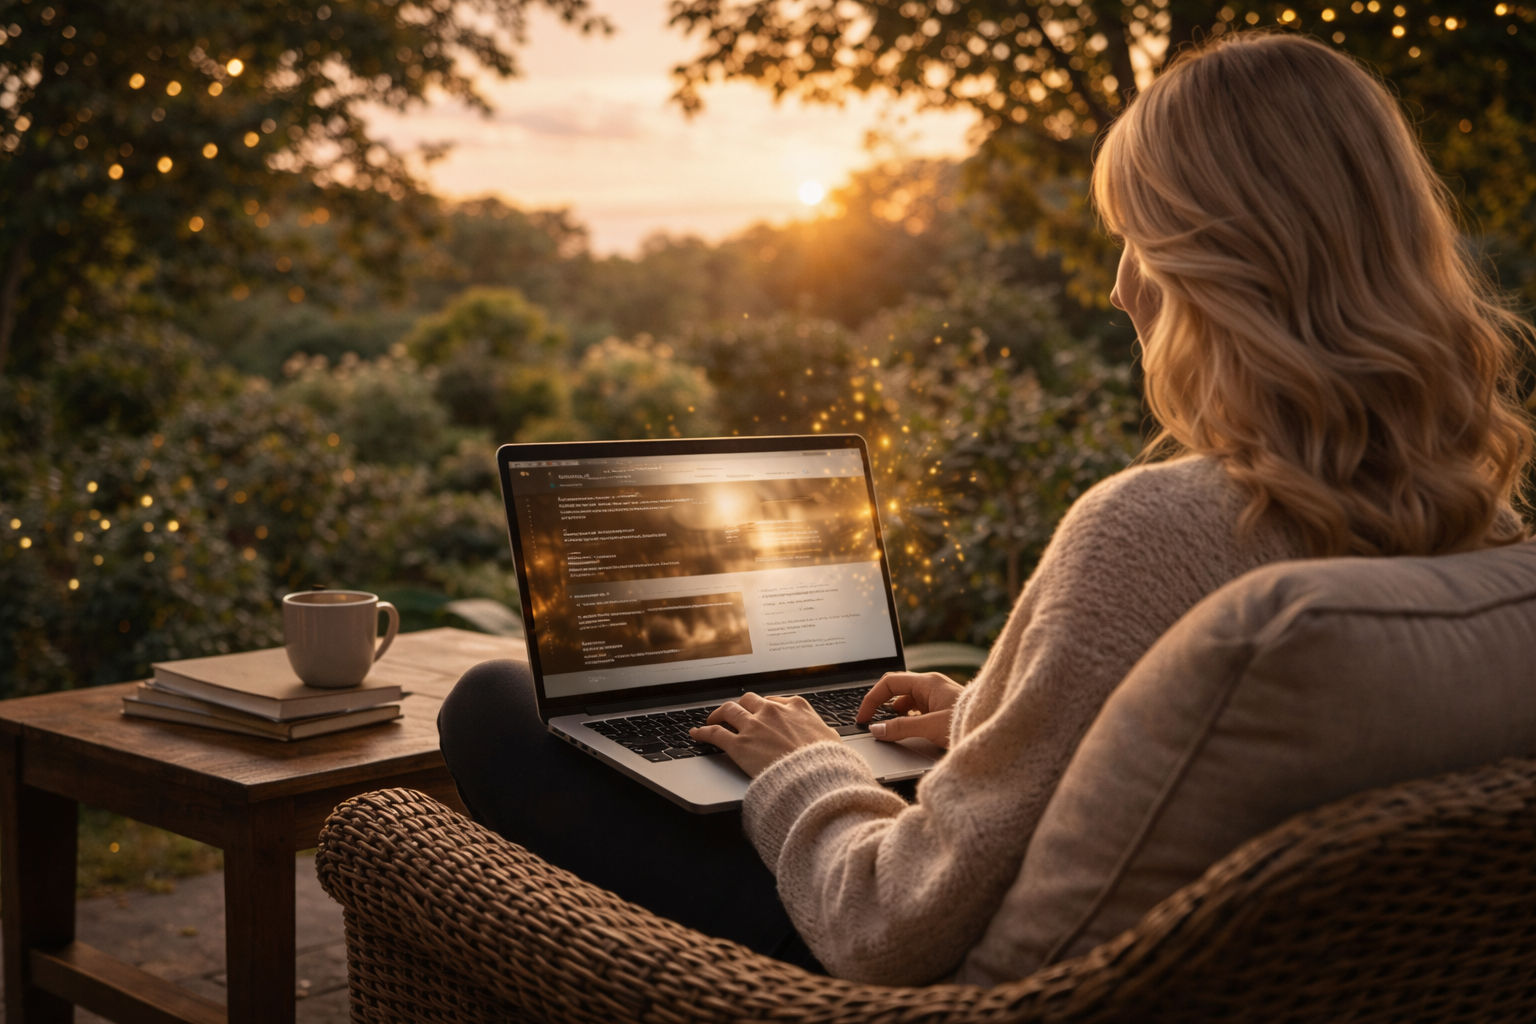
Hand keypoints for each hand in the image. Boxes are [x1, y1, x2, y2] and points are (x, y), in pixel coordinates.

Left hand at [690, 692, 840, 777]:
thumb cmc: (827, 762)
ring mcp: (754, 726)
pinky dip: (703, 732)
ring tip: (712, 719)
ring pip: (728, 711)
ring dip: (718, 714)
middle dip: (739, 706)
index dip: (763, 707)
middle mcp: (772, 711)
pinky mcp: (739, 745)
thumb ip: (823, 732)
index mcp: (796, 707)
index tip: (759, 712)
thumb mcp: (832, 740)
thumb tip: (826, 735)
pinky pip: (715, 733)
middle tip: (734, 714)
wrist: (816, 777)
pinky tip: (697, 734)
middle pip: (747, 700)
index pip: (773, 700)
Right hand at [856, 672, 964, 748]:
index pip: (889, 683)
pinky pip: (918, 712)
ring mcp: (938, 698)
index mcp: (928, 683)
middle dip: (882, 707)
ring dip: (895, 716)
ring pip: (907, 703)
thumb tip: (877, 729)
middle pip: (897, 691)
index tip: (863, 717)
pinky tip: (908, 733)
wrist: (999, 732)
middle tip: (872, 725)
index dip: (872, 699)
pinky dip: (908, 721)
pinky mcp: (943, 710)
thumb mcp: (931, 727)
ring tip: (889, 732)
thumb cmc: (970, 722)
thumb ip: (902, 728)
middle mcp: (932, 687)